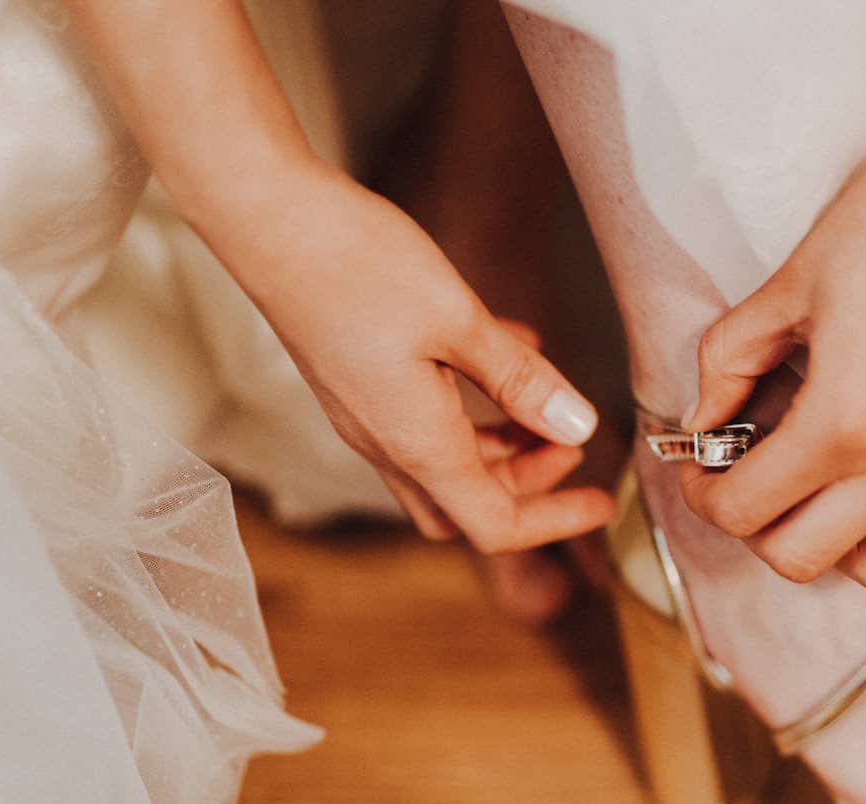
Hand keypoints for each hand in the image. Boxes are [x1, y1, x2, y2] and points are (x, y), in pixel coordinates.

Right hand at [217, 162, 614, 551]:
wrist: (264, 216)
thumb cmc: (355, 265)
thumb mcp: (459, 321)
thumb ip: (521, 379)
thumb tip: (576, 426)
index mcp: (417, 444)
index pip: (495, 524)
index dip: (556, 521)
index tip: (601, 502)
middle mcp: (385, 442)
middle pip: (466, 502)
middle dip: (526, 486)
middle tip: (569, 444)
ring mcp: (364, 413)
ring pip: (443, 463)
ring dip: (499, 447)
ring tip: (544, 401)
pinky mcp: (355, 380)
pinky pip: (421, 416)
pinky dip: (470, 403)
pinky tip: (506, 350)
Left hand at [680, 104, 865, 593]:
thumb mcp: (782, 289)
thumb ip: (725, 364)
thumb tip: (701, 426)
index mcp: (841, 421)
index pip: (744, 512)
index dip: (707, 497)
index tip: (707, 473)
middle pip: (803, 558)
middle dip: (760, 527)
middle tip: (757, 484)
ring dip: (842, 545)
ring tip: (830, 498)